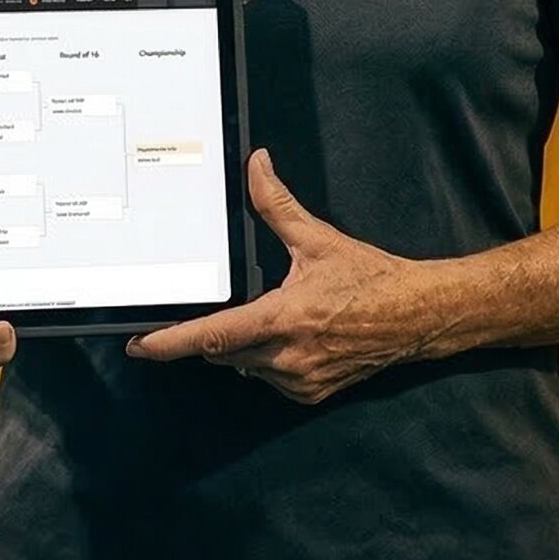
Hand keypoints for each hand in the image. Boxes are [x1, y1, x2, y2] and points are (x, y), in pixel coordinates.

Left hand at [125, 149, 420, 405]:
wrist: (418, 316)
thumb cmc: (372, 279)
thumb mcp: (319, 239)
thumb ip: (278, 205)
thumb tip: (257, 166)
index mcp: (284, 318)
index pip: (213, 336)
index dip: (171, 343)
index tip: (140, 346)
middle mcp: (288, 356)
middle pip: (222, 352)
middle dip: (212, 336)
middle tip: (212, 313)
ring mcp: (300, 380)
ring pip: (245, 367)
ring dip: (243, 346)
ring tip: (270, 318)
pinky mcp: (312, 393)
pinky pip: (270, 380)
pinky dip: (268, 360)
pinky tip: (290, 338)